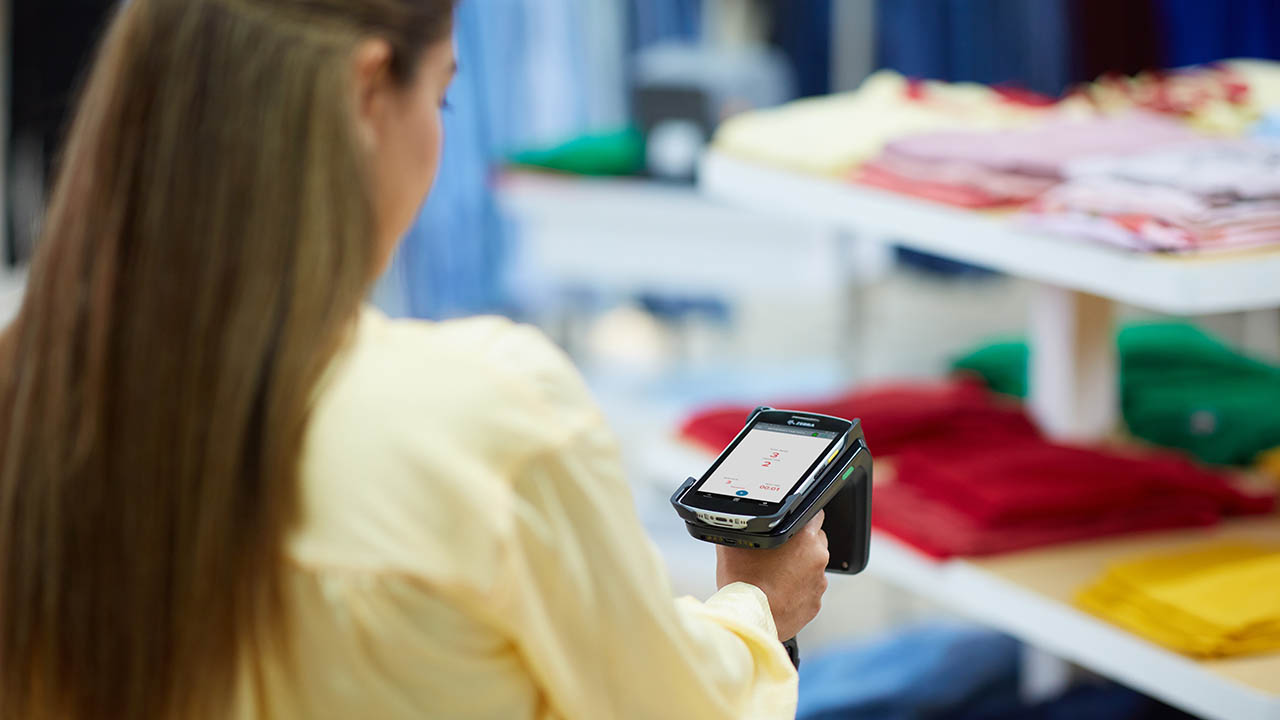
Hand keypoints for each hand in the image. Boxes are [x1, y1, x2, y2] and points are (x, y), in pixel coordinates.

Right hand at [715, 510, 828, 640]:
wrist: (748, 619)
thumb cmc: (744, 583)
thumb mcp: (734, 545)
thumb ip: (743, 528)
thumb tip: (739, 523)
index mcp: (805, 539)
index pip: (815, 514)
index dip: (802, 517)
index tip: (792, 523)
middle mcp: (818, 559)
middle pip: (815, 541)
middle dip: (800, 544)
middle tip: (777, 551)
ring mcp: (818, 583)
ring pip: (812, 567)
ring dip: (799, 568)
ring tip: (774, 575)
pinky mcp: (815, 604)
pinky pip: (809, 590)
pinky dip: (798, 589)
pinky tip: (779, 591)